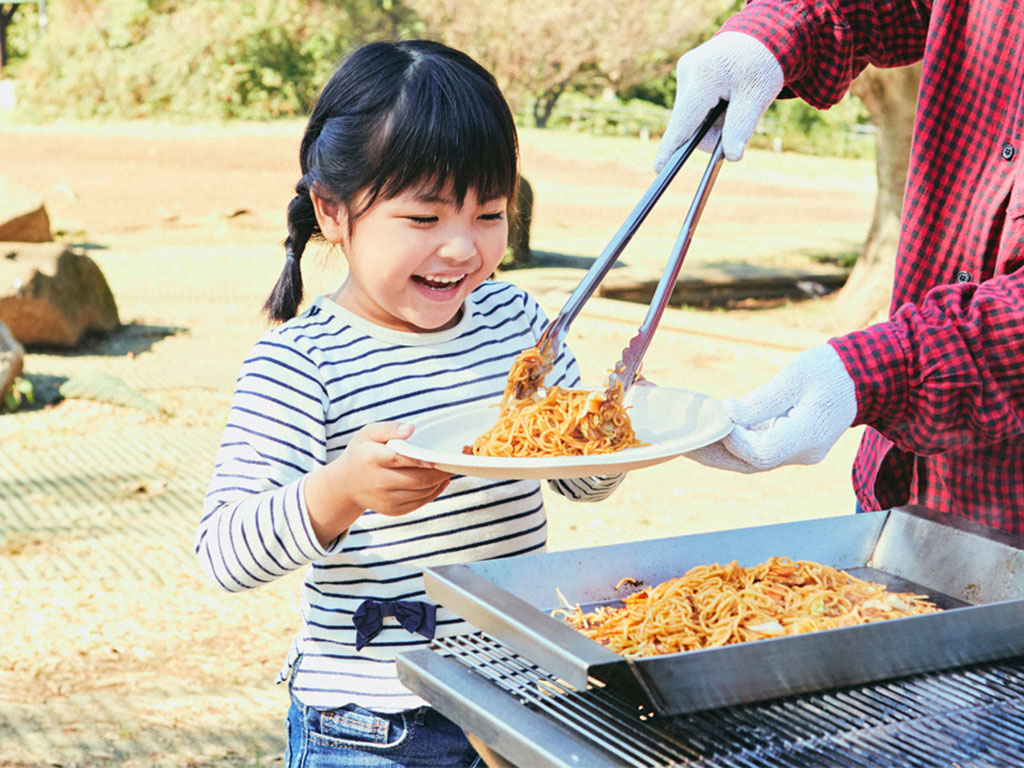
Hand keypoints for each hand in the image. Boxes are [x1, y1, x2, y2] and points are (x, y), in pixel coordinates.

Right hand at [305, 422, 451, 544]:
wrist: (345, 485)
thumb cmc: (362, 454)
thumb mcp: (368, 433)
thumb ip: (389, 428)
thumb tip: (410, 429)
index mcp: (372, 458)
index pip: (399, 459)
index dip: (421, 460)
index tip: (437, 457)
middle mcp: (378, 482)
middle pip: (417, 479)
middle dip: (439, 472)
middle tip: (455, 461)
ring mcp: (386, 499)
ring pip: (422, 492)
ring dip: (439, 481)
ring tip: (449, 469)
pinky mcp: (393, 510)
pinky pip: (420, 502)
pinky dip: (434, 492)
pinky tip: (440, 481)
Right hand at [655, 31, 783, 167]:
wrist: (761, 33)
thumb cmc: (762, 64)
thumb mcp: (758, 96)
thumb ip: (741, 127)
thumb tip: (732, 156)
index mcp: (705, 77)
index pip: (684, 120)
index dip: (671, 147)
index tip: (659, 169)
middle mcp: (688, 71)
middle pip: (688, 122)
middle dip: (711, 132)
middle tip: (736, 126)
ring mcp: (684, 70)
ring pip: (690, 116)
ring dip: (711, 121)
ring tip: (733, 103)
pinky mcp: (686, 72)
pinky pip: (692, 105)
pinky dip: (708, 110)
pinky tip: (724, 96)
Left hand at [686, 345, 856, 472]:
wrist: (860, 378)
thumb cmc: (830, 371)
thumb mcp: (794, 376)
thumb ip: (760, 400)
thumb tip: (727, 415)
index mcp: (810, 434)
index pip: (763, 452)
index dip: (734, 441)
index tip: (718, 418)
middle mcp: (804, 452)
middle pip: (751, 464)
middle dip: (715, 454)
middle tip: (683, 443)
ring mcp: (799, 454)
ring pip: (752, 462)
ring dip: (719, 453)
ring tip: (688, 441)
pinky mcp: (792, 448)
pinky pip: (758, 454)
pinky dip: (733, 446)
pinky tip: (710, 436)